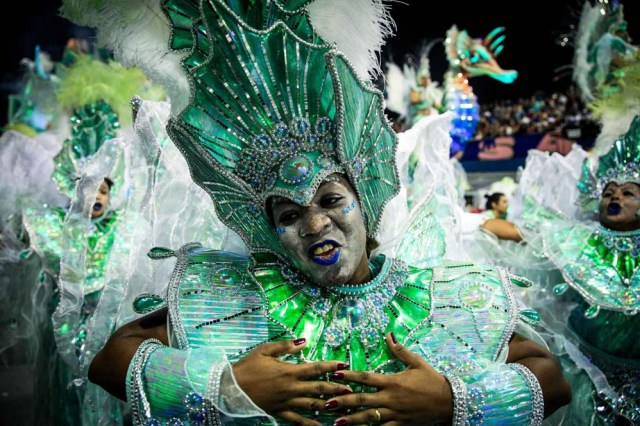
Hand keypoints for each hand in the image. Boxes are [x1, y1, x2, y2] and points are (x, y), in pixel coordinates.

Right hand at [232, 338, 351, 424]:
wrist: (231, 387)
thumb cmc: (248, 366)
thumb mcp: (265, 350)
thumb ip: (286, 346)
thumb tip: (304, 341)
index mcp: (289, 371)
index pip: (315, 368)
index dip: (330, 366)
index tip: (343, 365)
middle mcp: (291, 388)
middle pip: (319, 388)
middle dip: (337, 389)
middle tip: (352, 390)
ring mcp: (287, 402)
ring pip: (312, 405)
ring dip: (329, 405)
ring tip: (344, 407)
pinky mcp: (280, 412)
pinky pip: (298, 420)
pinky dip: (311, 424)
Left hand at [323, 333, 452, 424]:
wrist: (449, 401)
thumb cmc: (432, 380)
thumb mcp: (416, 362)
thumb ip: (400, 350)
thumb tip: (389, 335)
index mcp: (392, 381)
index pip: (366, 378)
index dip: (349, 376)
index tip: (335, 373)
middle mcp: (391, 398)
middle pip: (362, 399)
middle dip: (343, 401)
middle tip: (326, 403)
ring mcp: (395, 413)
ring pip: (369, 417)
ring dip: (352, 420)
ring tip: (336, 423)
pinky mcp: (401, 424)